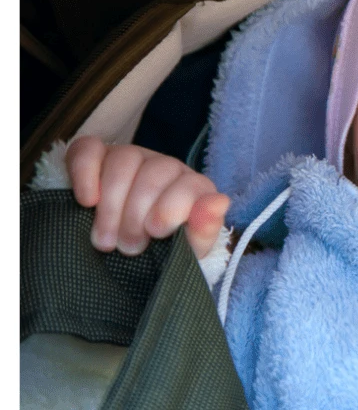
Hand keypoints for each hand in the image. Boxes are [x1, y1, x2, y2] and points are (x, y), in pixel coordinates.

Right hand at [66, 135, 229, 258]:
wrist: (126, 260)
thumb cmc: (162, 254)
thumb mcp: (188, 251)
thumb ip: (205, 228)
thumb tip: (220, 201)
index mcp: (194, 188)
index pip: (190, 185)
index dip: (171, 208)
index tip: (156, 233)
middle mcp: (165, 167)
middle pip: (153, 174)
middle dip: (137, 214)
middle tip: (128, 247)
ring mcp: (132, 157)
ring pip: (123, 160)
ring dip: (111, 205)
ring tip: (105, 240)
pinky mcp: (97, 155)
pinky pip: (88, 150)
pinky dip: (85, 173)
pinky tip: (86, 202)